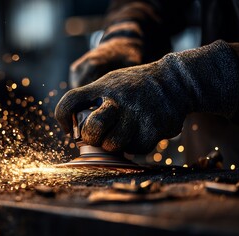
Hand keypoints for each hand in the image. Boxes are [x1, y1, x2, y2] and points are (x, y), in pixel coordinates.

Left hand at [56, 40, 238, 153]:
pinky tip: (140, 133)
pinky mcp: (153, 128)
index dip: (62, 118)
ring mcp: (136, 114)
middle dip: (92, 139)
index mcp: (103, 86)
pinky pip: (135, 149)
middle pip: (92, 130)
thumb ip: (95, 100)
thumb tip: (76, 129)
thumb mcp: (113, 82)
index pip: (71, 101)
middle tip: (98, 137)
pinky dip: (135, 146)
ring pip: (112, 145)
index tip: (69, 131)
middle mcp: (117, 99)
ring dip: (115, 145)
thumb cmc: (137, 86)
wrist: (176, 81)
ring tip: (122, 135)